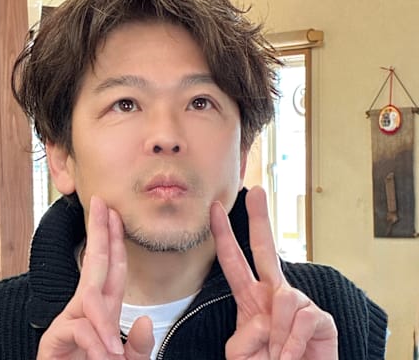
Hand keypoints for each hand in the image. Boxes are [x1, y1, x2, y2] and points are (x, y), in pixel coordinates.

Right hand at [37, 196, 153, 359]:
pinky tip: (104, 356)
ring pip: (89, 297)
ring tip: (113, 354)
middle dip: (99, 232)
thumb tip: (143, 320)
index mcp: (103, 310)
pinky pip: (80, 328)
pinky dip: (95, 342)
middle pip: (95, 263)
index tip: (115, 214)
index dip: (115, 240)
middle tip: (100, 203)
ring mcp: (69, 322)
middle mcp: (85, 310)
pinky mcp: (54, 339)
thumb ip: (137, 348)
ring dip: (105, 321)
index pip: (112, 268)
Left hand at [210, 186, 337, 359]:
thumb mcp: (243, 354)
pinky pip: (302, 319)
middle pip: (265, 248)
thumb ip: (245, 335)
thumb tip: (264, 319)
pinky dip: (292, 343)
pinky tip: (291, 356)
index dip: (223, 236)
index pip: (234, 261)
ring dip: (276, 335)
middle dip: (260, 219)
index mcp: (251, 298)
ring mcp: (299, 303)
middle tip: (256, 192)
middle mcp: (274, 294)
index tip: (215, 209)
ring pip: (284, 298)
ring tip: (277, 356)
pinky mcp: (320, 318)